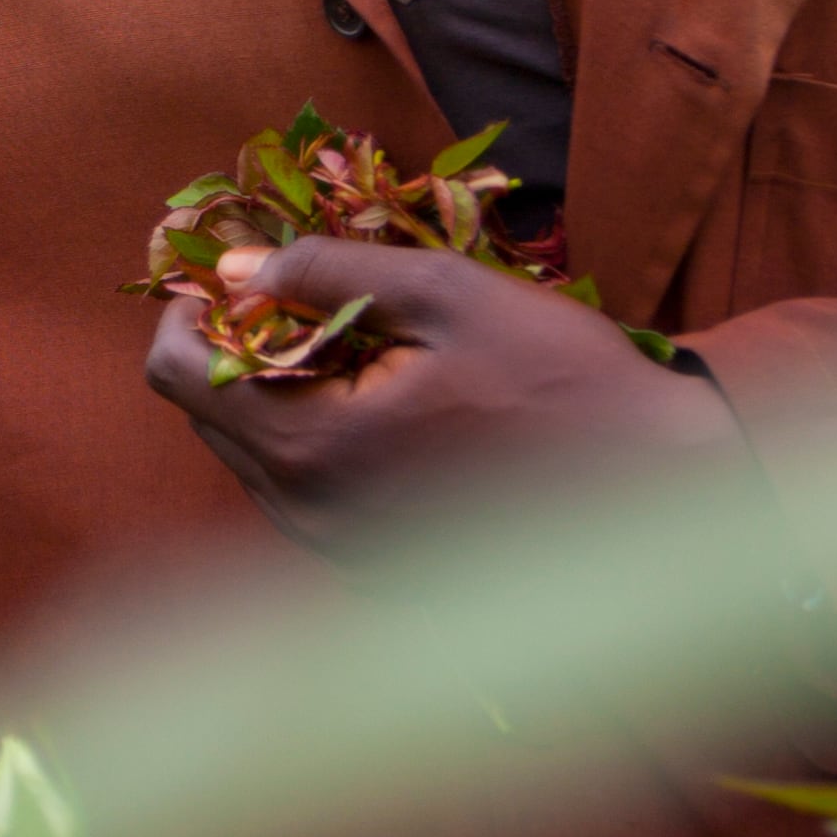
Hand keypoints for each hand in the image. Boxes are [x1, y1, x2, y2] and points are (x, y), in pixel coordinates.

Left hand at [144, 236, 737, 549]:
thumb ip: (328, 272)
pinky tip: (384, 403)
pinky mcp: (376, 569)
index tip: (234, 268)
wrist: (658, 488)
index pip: (178, 375)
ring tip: (348, 343)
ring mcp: (340, 552)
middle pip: (208, 418)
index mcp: (311, 448)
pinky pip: (306, 495)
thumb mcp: (448, 295)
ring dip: (276, 396)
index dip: (190, 307)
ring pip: (256, 460)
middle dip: (233, 347)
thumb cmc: (562, 379)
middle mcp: (308, 516)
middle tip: (296, 292)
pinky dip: (318, 441)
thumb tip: (236, 267)